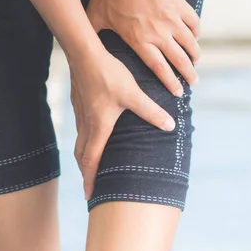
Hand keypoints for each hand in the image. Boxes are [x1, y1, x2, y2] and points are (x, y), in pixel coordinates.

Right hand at [69, 45, 175, 199]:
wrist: (84, 54)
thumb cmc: (108, 74)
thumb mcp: (133, 93)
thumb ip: (151, 111)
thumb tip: (170, 125)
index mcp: (98, 127)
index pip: (91, 160)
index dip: (90, 179)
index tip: (89, 195)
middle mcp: (87, 125)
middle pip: (81, 157)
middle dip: (85, 174)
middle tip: (89, 189)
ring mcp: (81, 116)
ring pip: (80, 144)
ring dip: (84, 159)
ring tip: (90, 169)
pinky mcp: (80, 106)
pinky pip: (81, 131)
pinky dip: (84, 143)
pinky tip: (93, 138)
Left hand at [86, 0, 200, 95]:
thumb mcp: (96, 17)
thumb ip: (92, 34)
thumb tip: (80, 45)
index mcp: (139, 40)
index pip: (159, 68)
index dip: (170, 82)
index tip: (178, 93)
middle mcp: (159, 33)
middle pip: (179, 60)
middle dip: (188, 74)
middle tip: (192, 83)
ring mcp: (171, 18)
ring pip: (190, 43)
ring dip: (194, 55)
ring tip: (195, 63)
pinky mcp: (179, 4)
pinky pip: (194, 22)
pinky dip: (196, 33)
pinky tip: (195, 39)